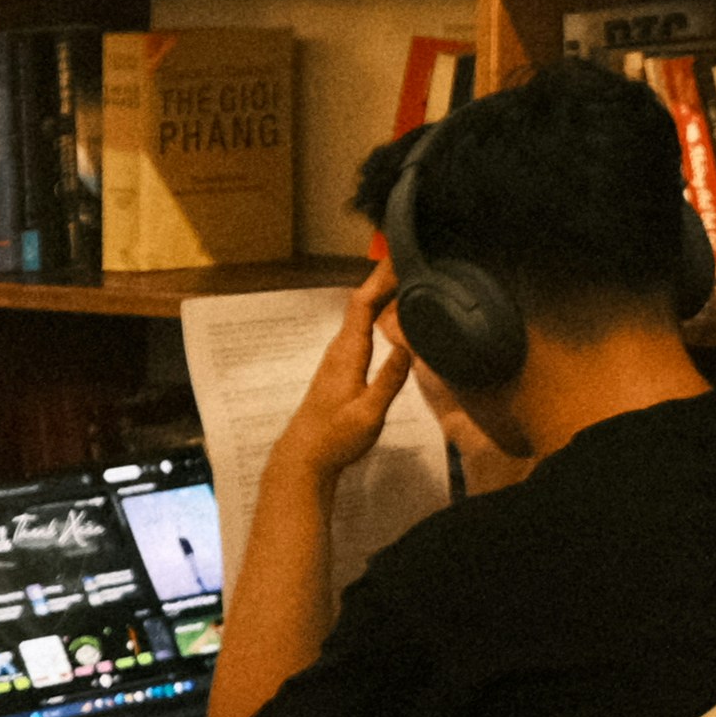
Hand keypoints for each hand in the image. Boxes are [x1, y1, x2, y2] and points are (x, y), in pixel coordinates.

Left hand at [279, 262, 416, 489]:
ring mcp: (339, 358)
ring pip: (360, 315)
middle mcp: (340, 349)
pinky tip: (391, 315)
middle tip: (412, 258)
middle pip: (362, 303)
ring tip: (406, 278)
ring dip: (381, 294)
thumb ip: (389, 379)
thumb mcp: (368, 413)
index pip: (363, 305)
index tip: (402, 257)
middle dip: (384, 279)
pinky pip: (361, 328)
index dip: (381, 279)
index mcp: (347, 354)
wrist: (303, 458)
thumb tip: (408, 344)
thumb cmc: (335, 438)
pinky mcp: (341, 367)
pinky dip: (377, 313)